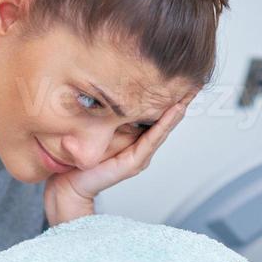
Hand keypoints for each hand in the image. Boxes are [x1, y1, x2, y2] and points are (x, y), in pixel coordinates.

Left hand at [43, 86, 200, 225]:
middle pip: (164, 120)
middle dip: (179, 100)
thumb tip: (103, 82)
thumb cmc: (77, 158)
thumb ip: (102, 111)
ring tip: (189, 92)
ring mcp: (139, 155)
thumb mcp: (92, 126)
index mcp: (133, 137)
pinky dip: (164, 124)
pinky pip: (152, 140)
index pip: (154, 113)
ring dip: (176, 111)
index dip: (166, 95)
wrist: (68, 185)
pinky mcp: (133, 163)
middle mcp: (140, 146)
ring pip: (163, 128)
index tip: (178, 75)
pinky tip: (173, 110)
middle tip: (193, 80)